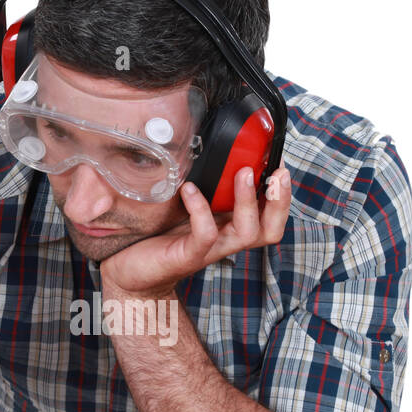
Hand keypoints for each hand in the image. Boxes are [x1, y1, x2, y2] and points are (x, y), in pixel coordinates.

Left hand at [99, 165, 291, 297]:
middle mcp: (226, 240)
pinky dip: (201, 209)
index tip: (279, 162)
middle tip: (278, 172)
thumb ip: (200, 183)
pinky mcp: (188, 256)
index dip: (281, 192)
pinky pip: (205, 234)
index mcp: (230, 225)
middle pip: (270, 229)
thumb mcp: (184, 202)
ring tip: (243, 173)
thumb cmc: (157, 233)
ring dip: (248, 200)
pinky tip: (189, 189)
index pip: (269, 214)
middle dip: (280, 201)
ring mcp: (209, 250)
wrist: (130, 269)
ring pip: (246, 232)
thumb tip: (205, 142)